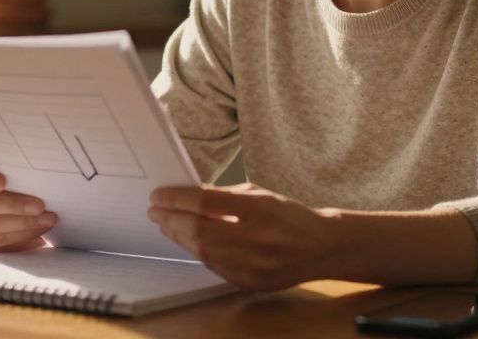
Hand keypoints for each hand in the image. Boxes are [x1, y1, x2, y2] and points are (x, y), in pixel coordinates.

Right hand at [0, 158, 57, 253]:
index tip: (2, 183)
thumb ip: (14, 170)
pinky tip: (38, 231)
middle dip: (13, 205)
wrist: (10, 206)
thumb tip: (37, 172)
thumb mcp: (9, 171)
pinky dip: (22, 236)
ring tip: (47, 219)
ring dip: (23, 223)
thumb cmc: (12, 181)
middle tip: (39, 206)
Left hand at [148, 182, 336, 290]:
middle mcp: (257, 239)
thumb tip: (187, 195)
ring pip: (203, 252)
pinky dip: (198, 252)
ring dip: (180, 237)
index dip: (177, 199)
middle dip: (172, 219)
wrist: (321, 247)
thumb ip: (223, 195)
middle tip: (155, 211)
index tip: (159, 196)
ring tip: (167, 225)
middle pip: (200, 230)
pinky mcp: (251, 283)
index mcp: (259, 209)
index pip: (207, 202)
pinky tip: (188, 241)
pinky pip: (214, 267)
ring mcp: (254, 265)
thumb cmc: (288, 215)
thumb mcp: (258, 194)